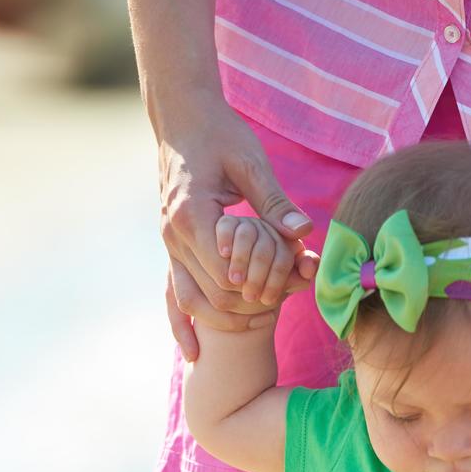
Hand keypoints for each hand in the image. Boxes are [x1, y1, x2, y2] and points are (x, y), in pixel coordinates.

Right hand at [159, 97, 315, 357]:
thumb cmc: (219, 133)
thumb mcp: (251, 162)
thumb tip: (303, 233)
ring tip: (258, 323)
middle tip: (285, 304)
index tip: (289, 286)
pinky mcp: (170, 247)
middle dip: (249, 304)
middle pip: (212, 294)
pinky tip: (193, 354)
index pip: (227, 274)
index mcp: (192, 216)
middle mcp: (173, 236)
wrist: (182, 117)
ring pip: (189, 302)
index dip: (259, 287)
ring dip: (222, 320)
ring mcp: (168, 244)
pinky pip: (171, 294)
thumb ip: (275, 201)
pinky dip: (181, 325)